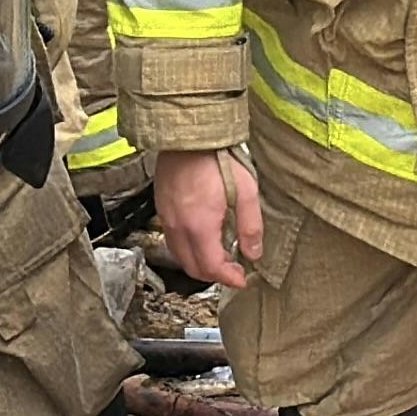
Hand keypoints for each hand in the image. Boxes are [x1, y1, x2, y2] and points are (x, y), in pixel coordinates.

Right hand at [154, 148, 262, 287]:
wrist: (187, 136)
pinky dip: (188, 249)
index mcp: (199, 226)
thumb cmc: (217, 158)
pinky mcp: (162, 210)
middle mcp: (178, 227)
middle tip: (234, 269)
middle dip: (214, 275)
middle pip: (193, 268)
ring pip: (180, 257)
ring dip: (200, 263)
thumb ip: (250, 227)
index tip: (242, 279)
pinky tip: (203, 239)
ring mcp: (167, 219)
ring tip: (220, 256)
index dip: (229, 278)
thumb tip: (254, 254)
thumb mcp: (246, 191)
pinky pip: (173, 241)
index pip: (211, 268)